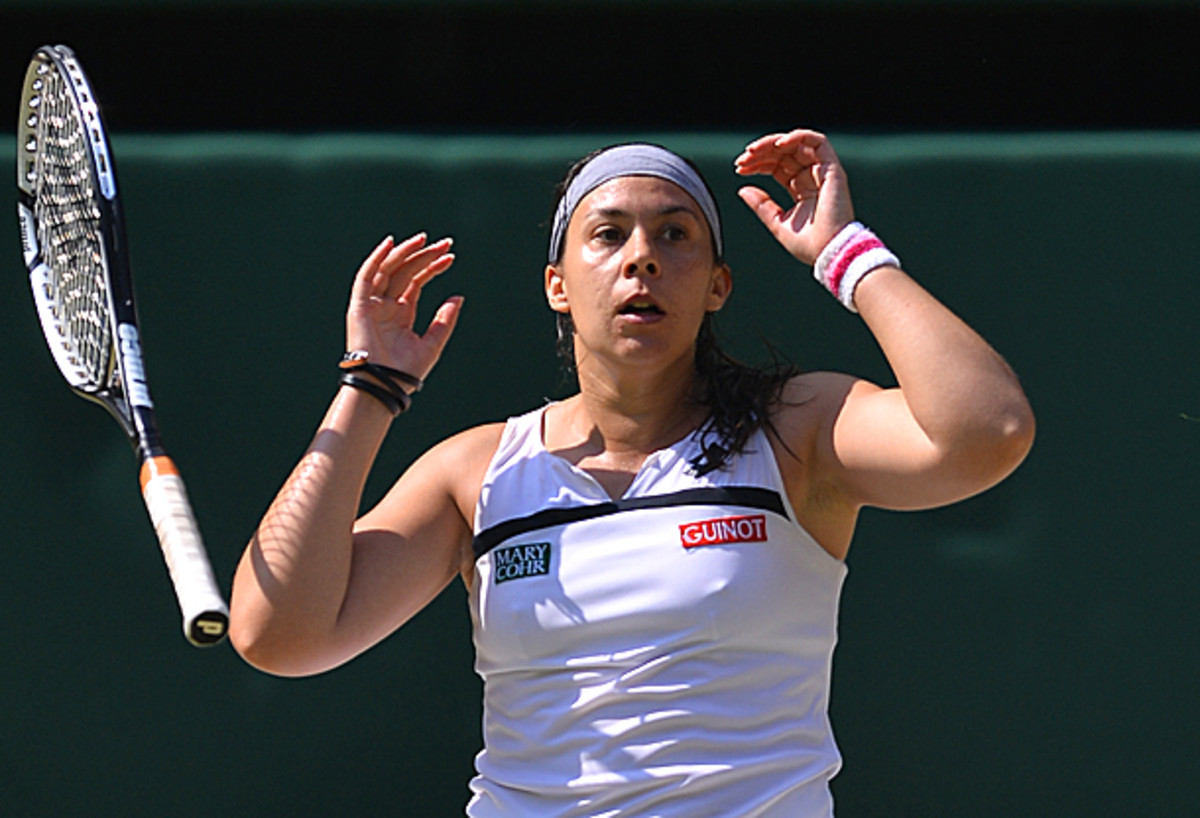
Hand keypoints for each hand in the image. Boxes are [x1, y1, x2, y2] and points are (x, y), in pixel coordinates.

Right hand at [345, 233, 461, 379]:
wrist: (386, 385)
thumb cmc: (406, 371)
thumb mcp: (433, 343)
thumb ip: (445, 320)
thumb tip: (458, 296)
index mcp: (402, 313)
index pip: (417, 281)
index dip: (433, 267)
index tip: (451, 257)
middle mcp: (386, 305)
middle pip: (405, 271)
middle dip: (424, 255)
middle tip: (446, 243)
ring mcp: (372, 304)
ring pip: (388, 269)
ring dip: (405, 252)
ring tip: (424, 240)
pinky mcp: (359, 305)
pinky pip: (366, 276)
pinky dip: (377, 259)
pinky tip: (391, 244)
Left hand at [734, 129, 854, 265]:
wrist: (830, 252)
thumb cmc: (809, 244)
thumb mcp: (776, 222)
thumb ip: (761, 204)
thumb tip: (742, 189)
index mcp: (800, 188)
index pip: (776, 165)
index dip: (758, 163)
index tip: (739, 169)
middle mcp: (811, 177)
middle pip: (784, 152)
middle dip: (761, 152)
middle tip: (743, 159)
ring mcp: (823, 171)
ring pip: (797, 142)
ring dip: (773, 142)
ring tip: (754, 150)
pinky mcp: (832, 169)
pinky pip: (817, 141)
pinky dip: (797, 136)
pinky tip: (777, 145)